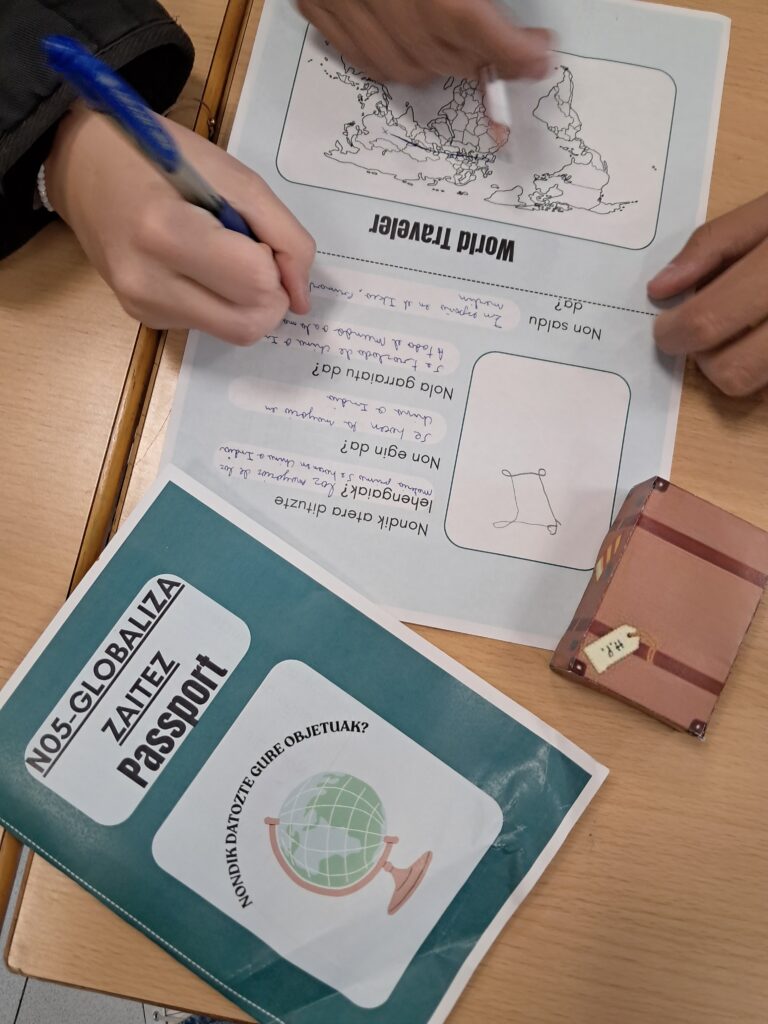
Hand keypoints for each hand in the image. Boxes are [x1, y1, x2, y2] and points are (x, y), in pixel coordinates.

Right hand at [45, 105, 315, 345]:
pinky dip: (220, 302)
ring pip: (233, 333)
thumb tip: (303, 298)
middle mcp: (148, 282)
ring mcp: (142, 307)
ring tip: (223, 257)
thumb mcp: (233, 176)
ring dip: (247, 301)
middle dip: (270, 295)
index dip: (275, 265)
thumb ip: (284, 235)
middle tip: (254, 255)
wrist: (83, 166)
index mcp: (166, 233)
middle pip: (249, 325)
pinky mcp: (143, 320)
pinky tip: (197, 267)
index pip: (257, 284)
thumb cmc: (159, 157)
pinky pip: (208, 326)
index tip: (257, 237)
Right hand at [297, 0, 552, 84]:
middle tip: (515, 52)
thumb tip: (506, 21)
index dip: (512, 50)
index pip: (473, 24)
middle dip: (483, 60)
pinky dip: (396, 63)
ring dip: (443, 67)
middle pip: (440, 52)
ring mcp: (341, 0)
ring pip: (402, 66)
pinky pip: (362, 57)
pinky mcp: (315, 1)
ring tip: (469, 51)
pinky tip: (421, 51)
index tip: (539, 56)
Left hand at [648, 193, 767, 396]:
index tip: (667, 328)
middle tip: (704, 336)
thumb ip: (714, 243)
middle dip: (706, 360)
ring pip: (760, 387)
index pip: (710, 320)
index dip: (675, 332)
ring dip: (739, 368)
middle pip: (734, 371)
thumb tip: (661, 289)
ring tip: (746, 331)